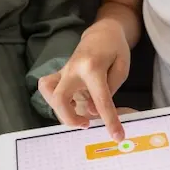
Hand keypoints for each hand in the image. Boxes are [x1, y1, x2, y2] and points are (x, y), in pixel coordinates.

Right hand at [39, 19, 129, 140]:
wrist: (101, 33)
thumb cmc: (115, 49)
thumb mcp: (121, 68)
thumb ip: (109, 90)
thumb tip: (92, 111)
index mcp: (93, 67)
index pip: (100, 100)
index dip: (110, 121)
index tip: (117, 137)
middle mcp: (73, 69)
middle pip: (59, 98)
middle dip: (70, 118)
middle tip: (86, 124)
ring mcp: (63, 71)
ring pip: (48, 92)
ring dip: (59, 110)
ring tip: (77, 115)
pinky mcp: (59, 74)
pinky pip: (47, 88)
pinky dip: (54, 101)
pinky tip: (69, 105)